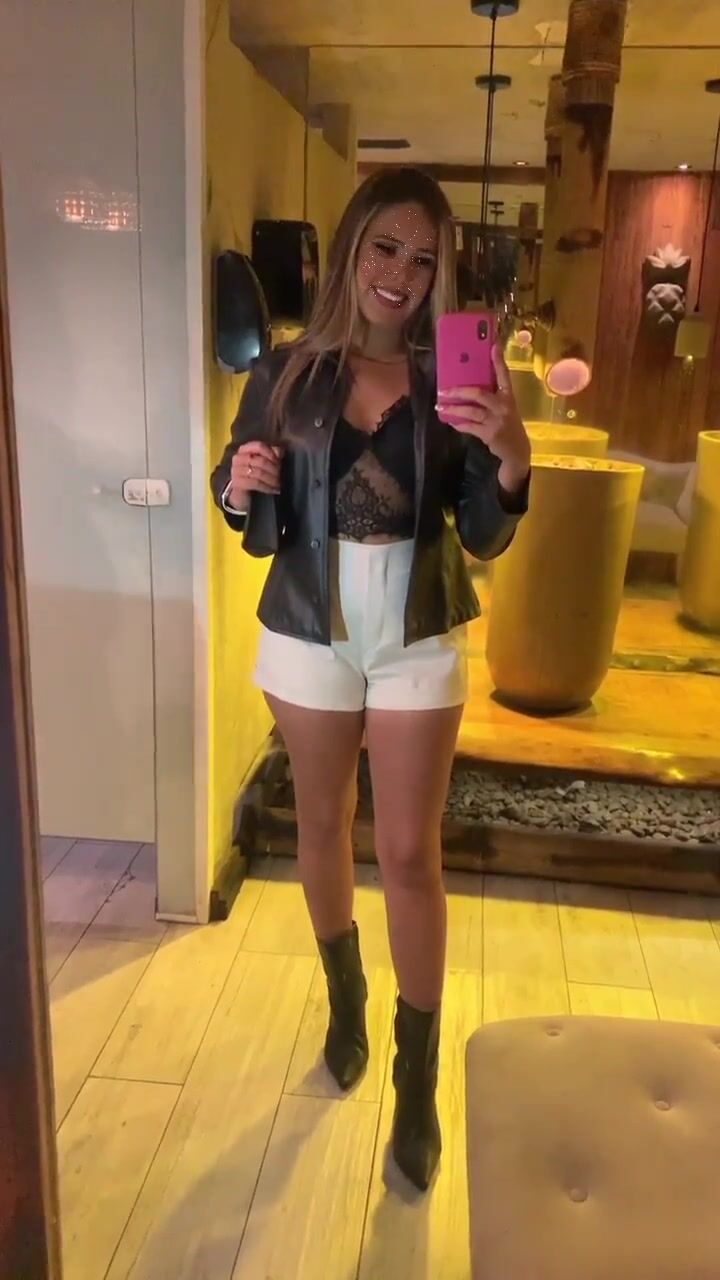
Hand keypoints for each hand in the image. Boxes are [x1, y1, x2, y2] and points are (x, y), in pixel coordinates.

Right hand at [228, 441, 282, 508]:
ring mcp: (236, 471)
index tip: (279, 462)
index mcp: (244, 449)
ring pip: (259, 472)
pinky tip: (273, 490)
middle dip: (274, 469)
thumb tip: (279, 452)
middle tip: (281, 476)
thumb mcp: (265, 464)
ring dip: (272, 479)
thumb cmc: (255, 476)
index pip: (259, 446)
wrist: (242, 495)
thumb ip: (272, 455)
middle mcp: (238, 458)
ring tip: (278, 484)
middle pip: (261, 460)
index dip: (271, 453)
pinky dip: (267, 487)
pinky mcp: (237, 483)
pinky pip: (255, 483)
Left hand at [437, 344, 530, 492]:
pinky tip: (450, 421)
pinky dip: (459, 424)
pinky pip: (469, 426)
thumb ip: (493, 396)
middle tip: (443, 390)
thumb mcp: (506, 408)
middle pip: (478, 393)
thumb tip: (470, 386)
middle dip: (459, 391)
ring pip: (471, 411)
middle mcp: (503, 406)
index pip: (504, 375)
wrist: (517, 450)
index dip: (498, 361)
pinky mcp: (489, 433)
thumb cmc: (508, 424)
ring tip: (440, 406)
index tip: (493, 346)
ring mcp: (496, 420)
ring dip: (453, 409)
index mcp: (508, 396)